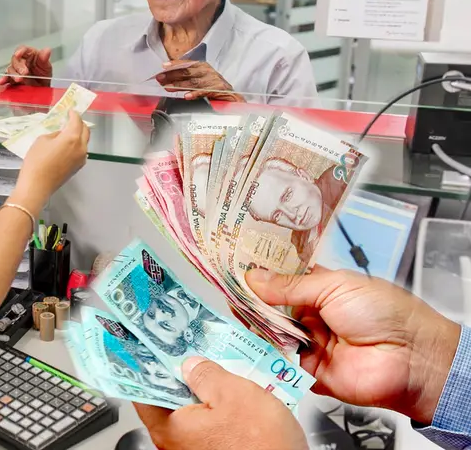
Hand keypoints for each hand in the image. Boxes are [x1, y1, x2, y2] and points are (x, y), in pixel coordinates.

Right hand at [0, 46, 52, 86]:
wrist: (41, 89)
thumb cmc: (44, 75)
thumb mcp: (46, 67)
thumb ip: (44, 58)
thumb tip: (47, 50)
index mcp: (29, 54)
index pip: (23, 49)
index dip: (20, 51)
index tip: (18, 54)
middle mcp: (21, 61)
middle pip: (15, 60)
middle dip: (19, 67)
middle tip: (25, 73)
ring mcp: (15, 70)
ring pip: (10, 69)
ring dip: (13, 74)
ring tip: (19, 80)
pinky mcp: (12, 78)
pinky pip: (6, 77)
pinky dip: (4, 79)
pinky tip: (2, 81)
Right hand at [11, 111, 89, 211]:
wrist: (37, 186)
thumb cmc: (36, 161)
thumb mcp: (42, 140)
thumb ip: (55, 134)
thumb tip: (61, 135)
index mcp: (72, 137)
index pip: (77, 121)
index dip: (73, 114)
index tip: (70, 110)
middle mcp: (81, 147)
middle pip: (85, 131)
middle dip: (79, 123)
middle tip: (71, 119)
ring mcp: (81, 158)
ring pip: (84, 142)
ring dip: (79, 135)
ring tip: (68, 132)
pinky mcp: (78, 167)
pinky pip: (81, 151)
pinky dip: (77, 145)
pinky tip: (67, 146)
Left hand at [136, 357, 306, 449]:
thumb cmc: (261, 444)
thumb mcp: (233, 394)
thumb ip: (206, 374)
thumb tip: (191, 365)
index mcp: (169, 428)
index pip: (144, 392)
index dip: (150, 367)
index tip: (155, 349)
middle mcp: (175, 444)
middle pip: (168, 401)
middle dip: (182, 377)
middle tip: (193, 354)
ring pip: (190, 413)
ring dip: (203, 393)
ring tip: (218, 372)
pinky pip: (207, 426)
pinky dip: (216, 410)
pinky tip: (232, 397)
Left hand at [156, 61, 244, 101]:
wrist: (232, 98)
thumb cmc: (213, 88)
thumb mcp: (199, 80)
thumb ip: (186, 78)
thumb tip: (168, 79)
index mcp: (203, 66)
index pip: (187, 64)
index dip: (175, 64)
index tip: (163, 66)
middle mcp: (208, 71)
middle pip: (187, 72)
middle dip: (172, 75)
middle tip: (160, 79)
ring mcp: (213, 80)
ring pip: (193, 82)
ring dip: (179, 85)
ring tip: (168, 88)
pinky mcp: (218, 89)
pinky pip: (204, 91)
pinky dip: (195, 94)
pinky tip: (186, 96)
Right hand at [248, 266, 461, 423]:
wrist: (411, 359)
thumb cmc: (386, 313)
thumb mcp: (335, 286)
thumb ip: (290, 286)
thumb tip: (254, 278)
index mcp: (323, 290)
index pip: (283, 281)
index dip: (261, 276)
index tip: (236, 269)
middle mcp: (314, 316)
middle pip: (272, 308)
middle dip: (253, 301)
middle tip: (229, 292)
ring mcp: (310, 344)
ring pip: (272, 334)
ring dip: (256, 325)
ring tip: (236, 313)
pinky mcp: (309, 371)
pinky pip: (280, 362)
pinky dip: (266, 353)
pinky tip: (250, 340)